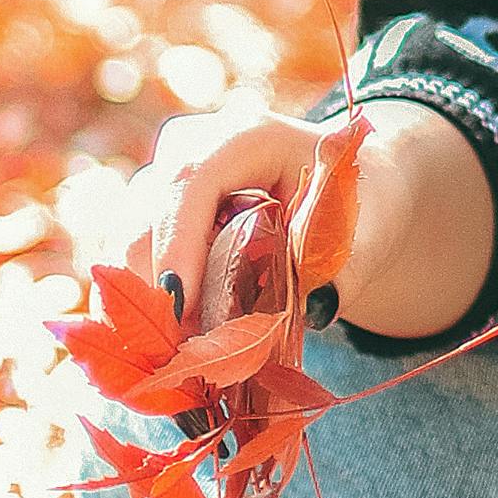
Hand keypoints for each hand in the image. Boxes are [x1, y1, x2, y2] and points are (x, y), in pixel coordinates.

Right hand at [105, 98, 495, 339]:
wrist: (351, 195)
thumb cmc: (361, 208)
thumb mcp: (369, 233)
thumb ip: (345, 266)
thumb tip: (318, 307)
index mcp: (248, 134)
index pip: (193, 182)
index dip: (179, 245)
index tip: (180, 310)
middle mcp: (192, 146)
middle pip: (148, 217)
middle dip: (159, 294)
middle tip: (184, 362)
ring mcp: (164, 177)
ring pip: (128, 245)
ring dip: (147, 307)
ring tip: (182, 363)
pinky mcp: (153, 212)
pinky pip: (130, 262)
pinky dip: (147, 306)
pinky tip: (172, 348)